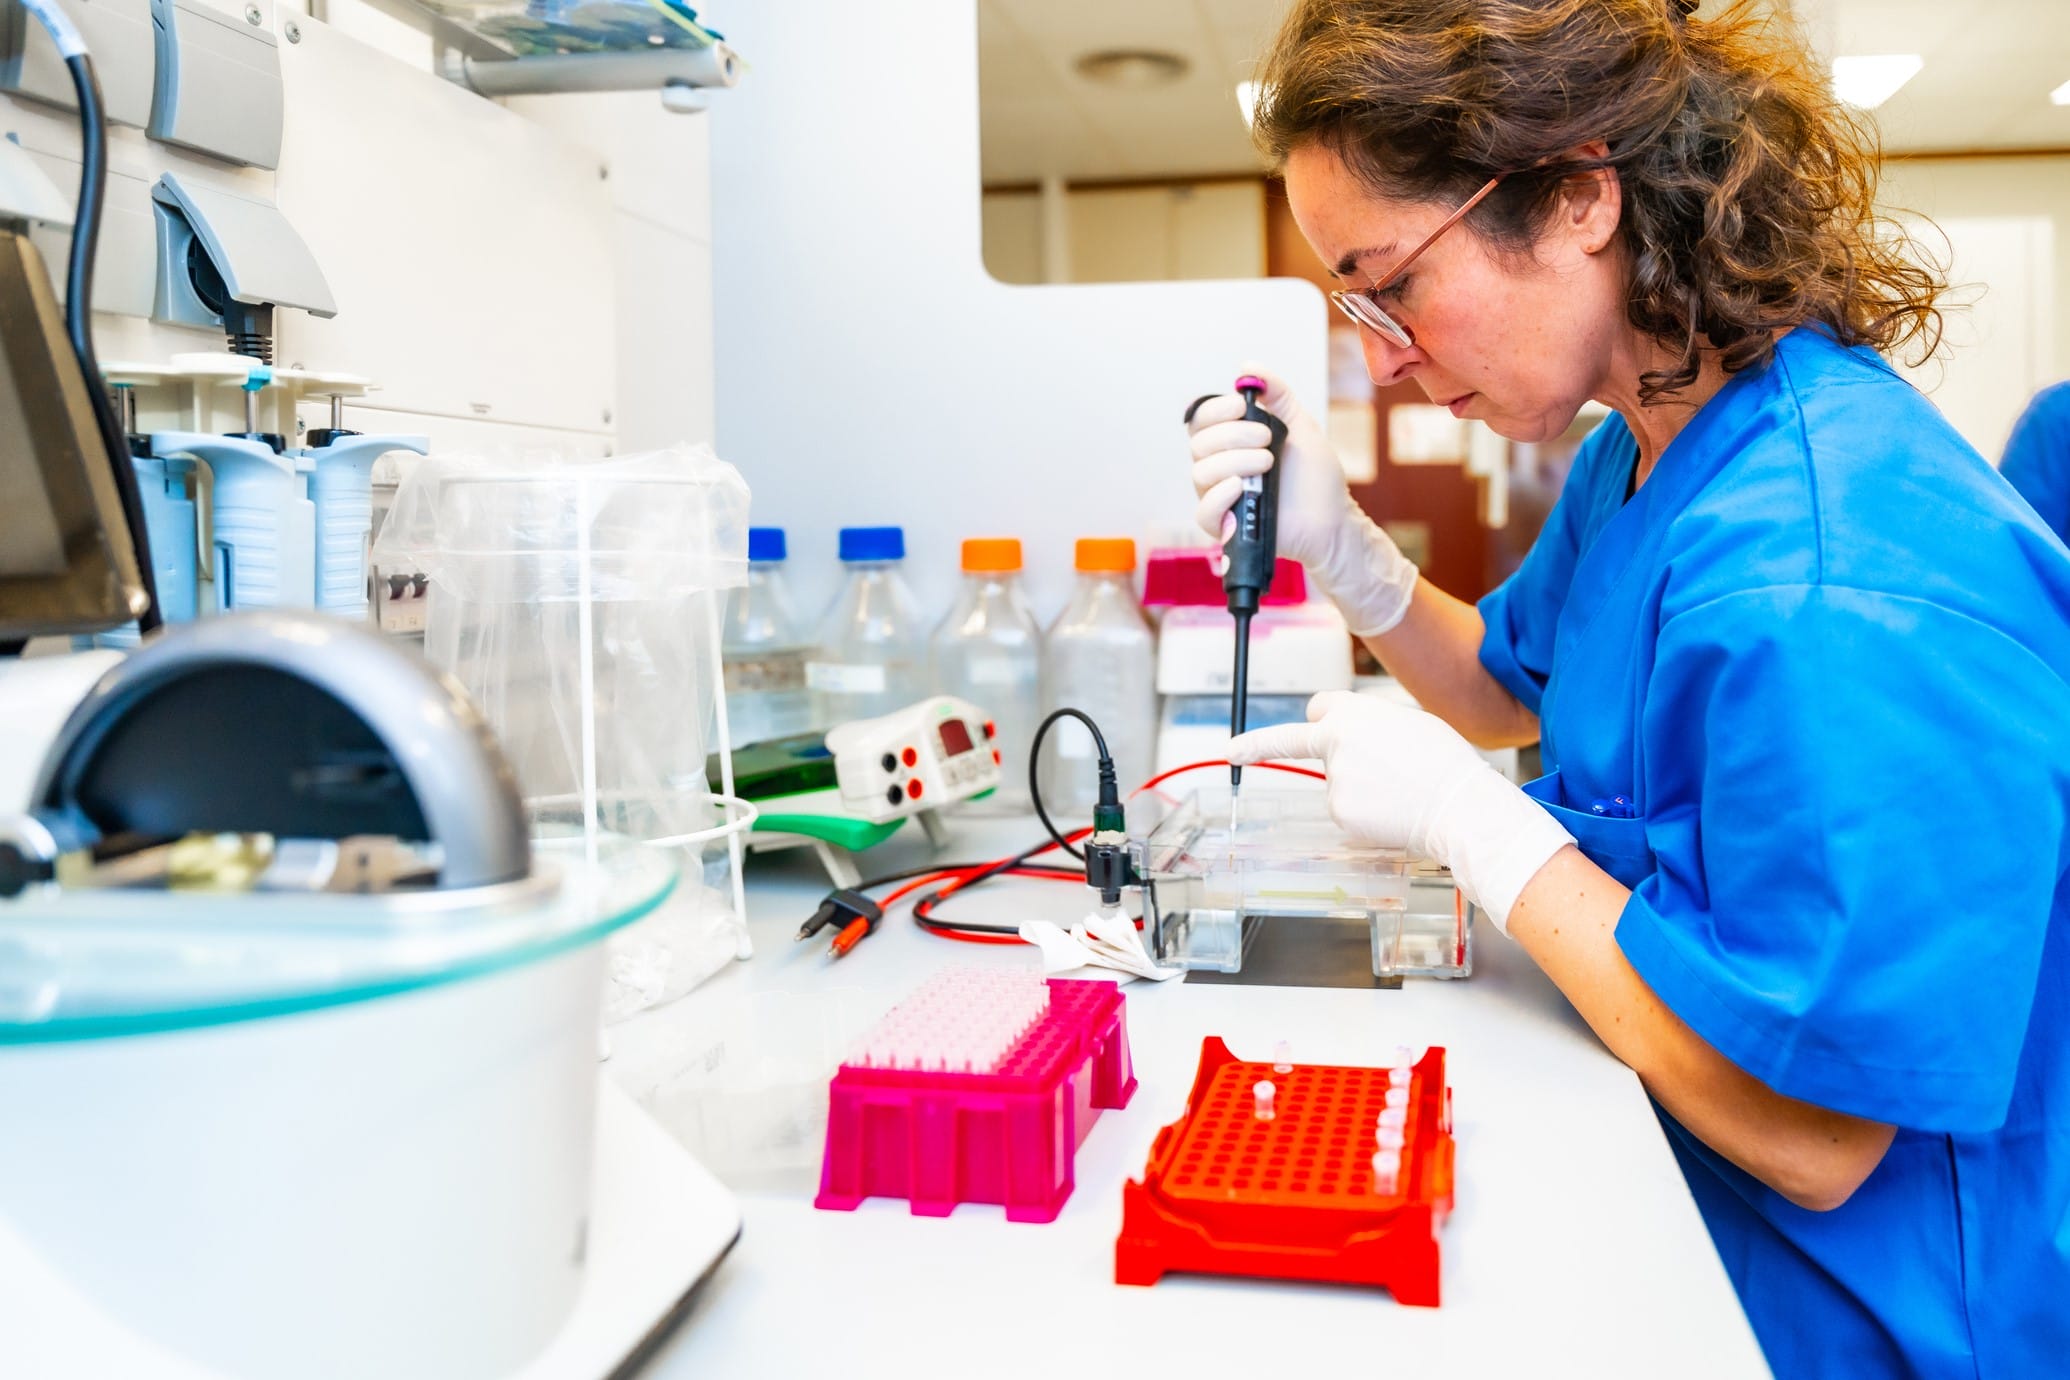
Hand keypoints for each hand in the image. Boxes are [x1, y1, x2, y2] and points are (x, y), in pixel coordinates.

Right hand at [1184, 366, 1418, 636]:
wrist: (1333, 518)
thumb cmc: (1314, 477)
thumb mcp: (1299, 425)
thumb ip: (1276, 395)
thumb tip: (1248, 367)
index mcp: (1231, 443)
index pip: (1201, 420)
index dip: (1216, 409)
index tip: (1242, 405)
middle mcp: (1219, 468)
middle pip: (1199, 444)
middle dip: (1233, 435)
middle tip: (1268, 438)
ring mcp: (1220, 498)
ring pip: (1201, 473)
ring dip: (1234, 462)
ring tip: (1268, 463)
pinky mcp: (1225, 527)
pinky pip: (1203, 512)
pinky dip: (1219, 496)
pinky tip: (1241, 488)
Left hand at [1226, 690, 1573, 930]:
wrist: (1461, 805)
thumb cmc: (1446, 763)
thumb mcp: (1410, 723)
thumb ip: (1371, 725)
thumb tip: (1353, 737)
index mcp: (1354, 713)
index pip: (1315, 708)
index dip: (1302, 718)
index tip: (1247, 729)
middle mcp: (1335, 741)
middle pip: (1304, 741)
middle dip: (1260, 746)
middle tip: (1233, 752)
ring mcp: (1334, 778)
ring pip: (1335, 781)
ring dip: (1358, 786)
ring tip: (1399, 790)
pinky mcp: (1339, 811)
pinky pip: (1346, 810)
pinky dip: (1364, 814)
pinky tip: (1393, 811)